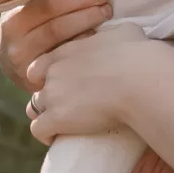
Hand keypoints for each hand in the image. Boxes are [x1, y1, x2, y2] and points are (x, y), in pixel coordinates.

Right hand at [0, 0, 109, 87]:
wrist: (19, 69)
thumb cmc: (31, 29)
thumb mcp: (28, 5)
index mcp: (11, 14)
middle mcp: (13, 37)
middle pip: (52, 14)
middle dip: (82, 3)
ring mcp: (24, 59)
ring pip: (59, 34)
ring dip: (87, 20)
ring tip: (105, 12)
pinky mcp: (36, 78)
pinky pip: (64, 57)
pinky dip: (82, 44)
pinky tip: (97, 37)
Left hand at [25, 29, 148, 143]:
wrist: (139, 79)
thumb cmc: (138, 55)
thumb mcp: (125, 33)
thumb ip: (115, 34)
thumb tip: (122, 35)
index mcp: (66, 52)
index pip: (39, 67)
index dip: (46, 78)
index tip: (62, 87)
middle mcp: (54, 72)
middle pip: (38, 88)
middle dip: (49, 99)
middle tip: (68, 108)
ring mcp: (53, 95)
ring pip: (35, 109)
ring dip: (46, 117)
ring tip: (63, 126)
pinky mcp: (57, 118)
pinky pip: (39, 130)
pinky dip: (46, 136)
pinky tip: (57, 139)